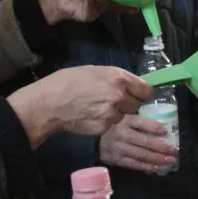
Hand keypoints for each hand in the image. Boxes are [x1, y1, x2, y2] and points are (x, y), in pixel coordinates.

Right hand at [7, 66, 152, 146]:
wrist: (50, 103)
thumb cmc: (68, 82)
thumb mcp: (95, 71)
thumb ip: (116, 78)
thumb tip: (132, 84)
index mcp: (118, 78)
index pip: (146, 89)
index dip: (144, 93)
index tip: (141, 94)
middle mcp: (119, 96)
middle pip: (137, 104)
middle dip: (129, 102)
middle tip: (114, 100)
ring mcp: (112, 114)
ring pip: (124, 115)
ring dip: (116, 112)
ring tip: (98, 107)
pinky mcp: (105, 127)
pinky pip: (111, 124)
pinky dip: (105, 121)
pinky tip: (91, 115)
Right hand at [99, 115, 176, 173]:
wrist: (92, 140)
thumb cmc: (113, 127)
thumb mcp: (123, 117)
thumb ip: (138, 120)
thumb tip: (160, 125)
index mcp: (124, 120)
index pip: (141, 123)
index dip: (153, 127)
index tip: (165, 131)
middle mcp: (122, 134)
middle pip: (144, 142)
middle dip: (161, 147)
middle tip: (174, 151)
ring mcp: (119, 148)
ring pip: (141, 155)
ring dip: (157, 159)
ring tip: (170, 161)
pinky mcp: (117, 160)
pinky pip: (134, 164)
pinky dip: (147, 167)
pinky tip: (157, 168)